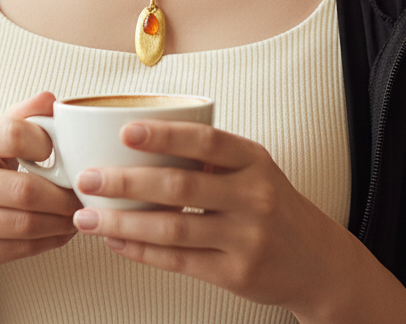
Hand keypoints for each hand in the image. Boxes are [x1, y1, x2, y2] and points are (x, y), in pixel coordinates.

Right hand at [0, 91, 80, 284]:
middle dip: (63, 194)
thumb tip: (51, 99)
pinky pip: (17, 250)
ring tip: (77, 212)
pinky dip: (48, 241)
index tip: (59, 153)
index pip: (12, 134)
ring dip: (61, 220)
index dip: (45, 143)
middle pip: (23, 188)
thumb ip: (17, 118)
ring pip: (24, 223)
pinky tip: (60, 231)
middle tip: (83, 192)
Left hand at [68, 120, 360, 318]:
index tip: (125, 131)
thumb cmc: (272, 203)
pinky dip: (141, 252)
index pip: (206, 141)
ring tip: (88, 217)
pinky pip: (178, 261)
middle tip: (88, 178)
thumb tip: (140, 138)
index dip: (164, 136)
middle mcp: (253, 196)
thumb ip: (210, 155)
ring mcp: (245, 238)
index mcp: (253, 160)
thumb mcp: (253, 167)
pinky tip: (116, 242)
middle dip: (126, 183)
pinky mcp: (235, 274)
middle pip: (180, 187)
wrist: (317, 260)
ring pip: (172, 229)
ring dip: (123, 224)